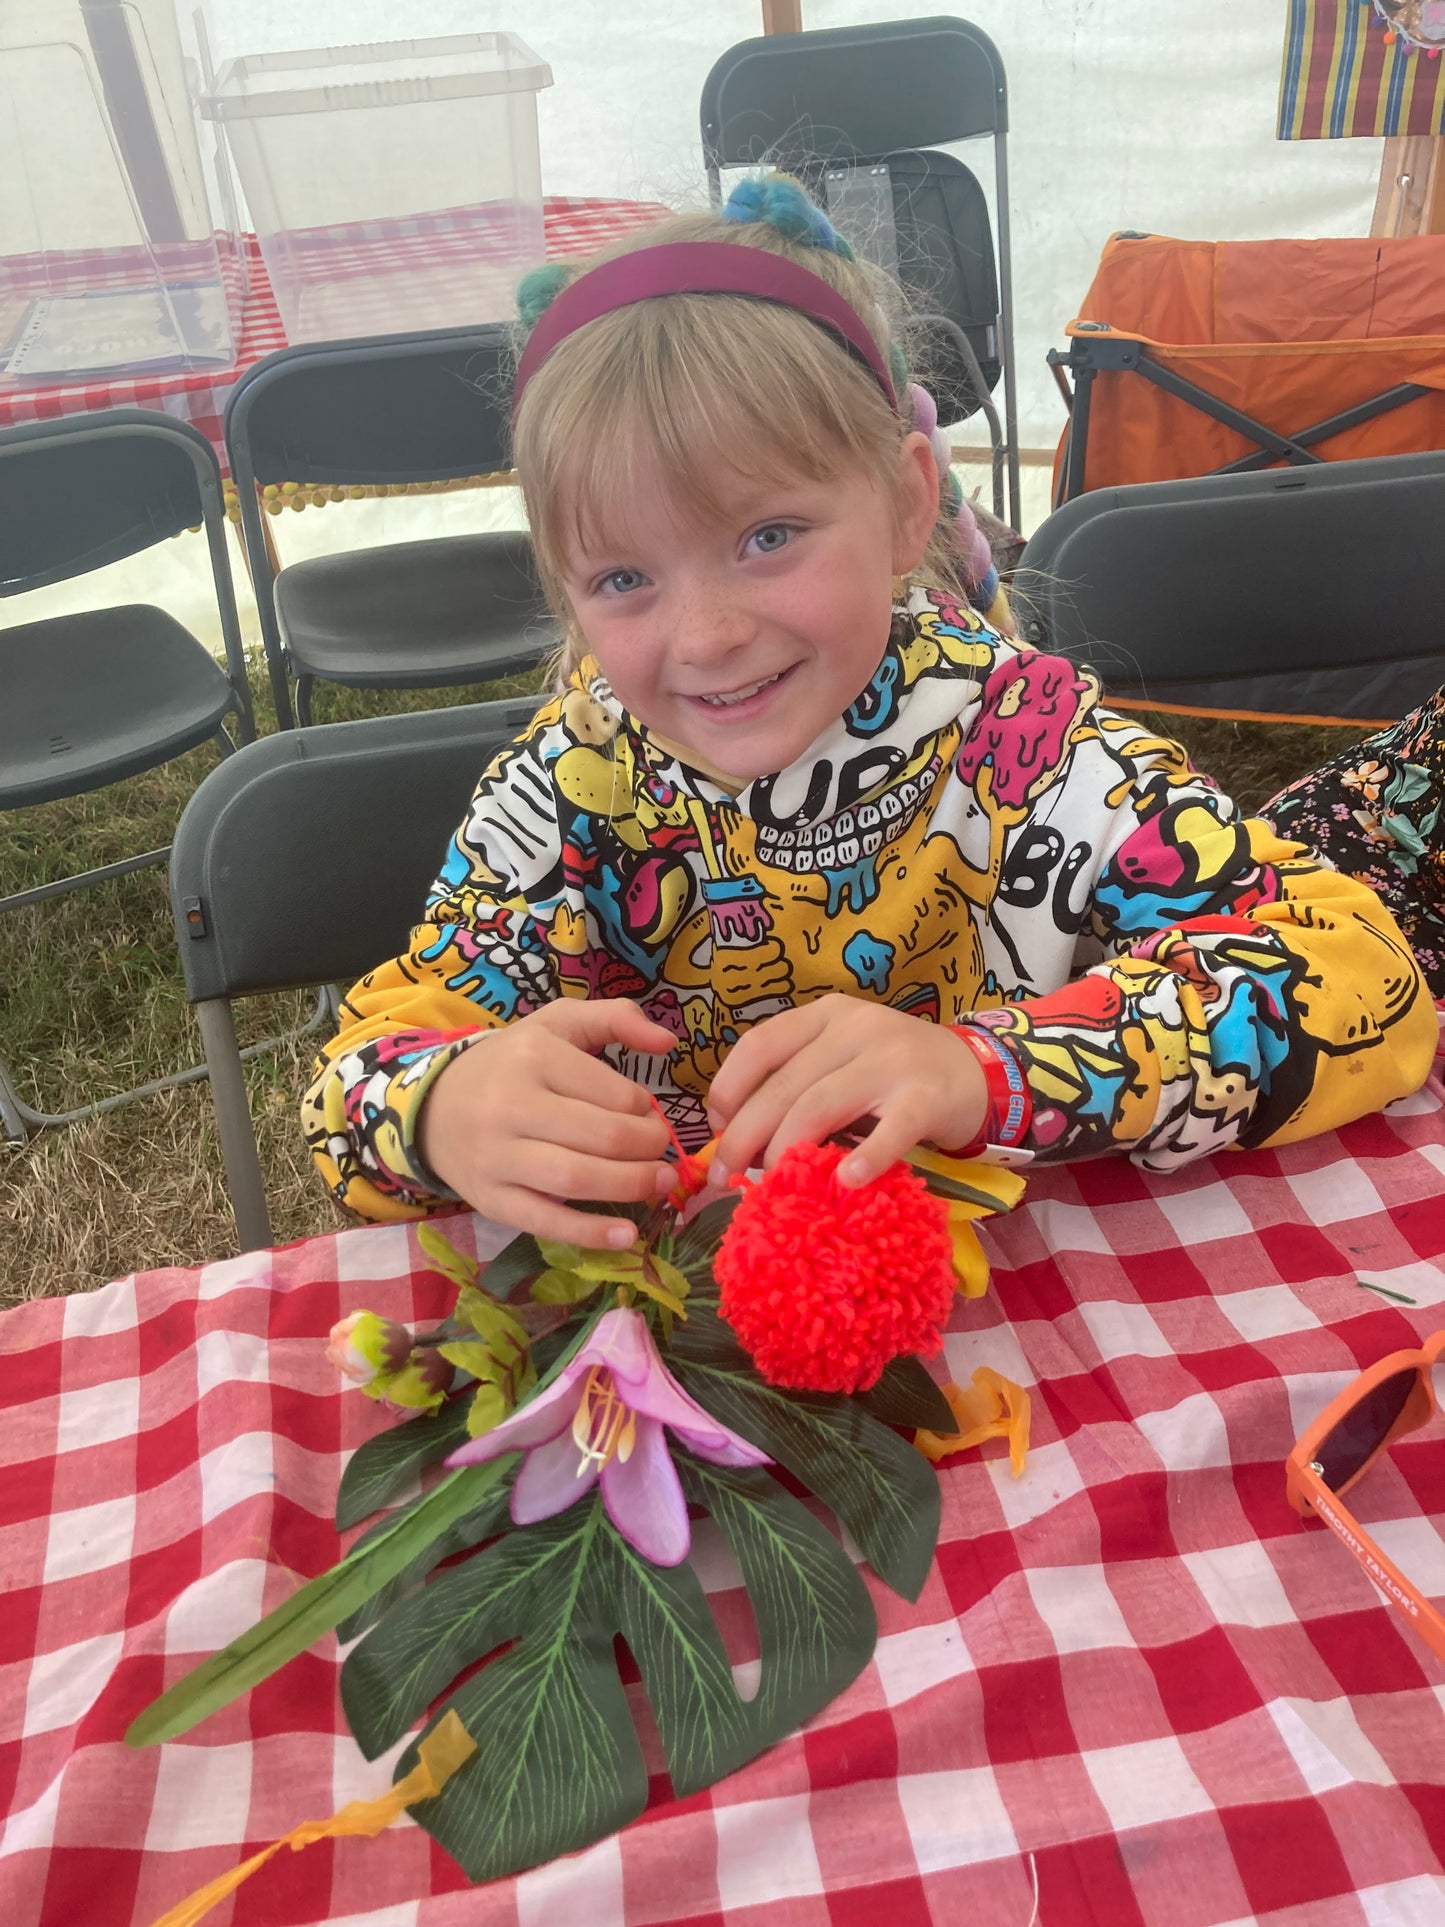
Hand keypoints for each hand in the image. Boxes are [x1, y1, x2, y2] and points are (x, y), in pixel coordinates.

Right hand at [416, 1000, 676, 1247]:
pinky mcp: (490, 1200)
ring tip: (660, 1184)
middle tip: (663, 1153)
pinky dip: (590, 1234)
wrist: (432, 1108)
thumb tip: (668, 1040)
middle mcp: (511, 1105)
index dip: (646, 1109)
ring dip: (631, 1187)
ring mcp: (497, 1157)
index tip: (649, 1116)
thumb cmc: (510, 1065)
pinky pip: (545, 1222)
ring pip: (576, 1179)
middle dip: (648, 1149)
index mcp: (535, 1056)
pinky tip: (627, 1236)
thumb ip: (616, 1018)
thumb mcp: (557, 1025)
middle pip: (602, 1137)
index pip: (614, 1092)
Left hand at [706, 995, 986, 1186]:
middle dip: (745, 1134)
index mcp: (827, 1015)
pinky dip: (866, 1157)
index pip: (760, 1044)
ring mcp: (893, 1061)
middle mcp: (856, 1028)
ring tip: (771, 1185)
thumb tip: (740, 1137)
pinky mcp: (926, 1098)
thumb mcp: (844, 1058)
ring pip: (821, 1104)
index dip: (728, 1088)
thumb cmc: (895, 1072)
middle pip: (785, 1084)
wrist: (977, 1072)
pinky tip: (846, 1182)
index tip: (717, 1127)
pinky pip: (890, 1130)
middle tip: (724, 1177)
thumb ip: (801, 1082)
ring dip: (787, 1149)